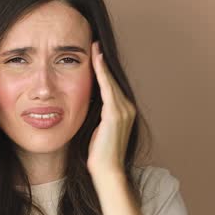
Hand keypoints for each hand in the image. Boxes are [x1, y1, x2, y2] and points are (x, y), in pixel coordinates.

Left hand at [87, 41, 135, 176]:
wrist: (107, 171)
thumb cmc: (99, 154)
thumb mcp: (98, 129)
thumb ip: (97, 114)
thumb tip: (88, 103)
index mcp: (124, 112)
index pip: (111, 86)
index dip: (104, 70)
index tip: (95, 55)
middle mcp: (127, 108)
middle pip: (112, 80)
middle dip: (103, 62)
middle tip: (94, 44)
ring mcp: (123, 111)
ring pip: (110, 82)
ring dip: (102, 64)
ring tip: (94, 48)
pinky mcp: (115, 114)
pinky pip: (107, 88)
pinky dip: (101, 74)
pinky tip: (96, 61)